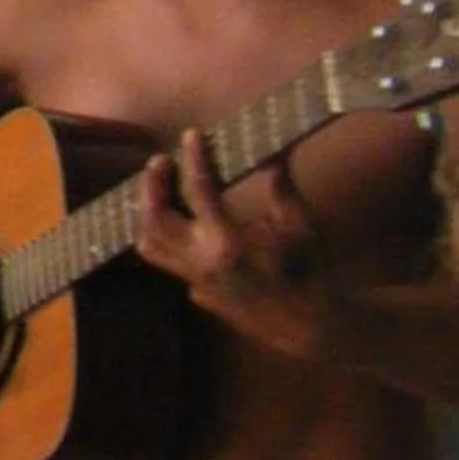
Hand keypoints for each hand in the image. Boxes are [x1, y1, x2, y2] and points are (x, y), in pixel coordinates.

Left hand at [134, 131, 330, 359]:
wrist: (310, 324)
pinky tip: (183, 225)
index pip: (197, 190)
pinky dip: (170, 240)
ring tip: (157, 191)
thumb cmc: (309, 269)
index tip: (190, 135)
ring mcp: (194, 282)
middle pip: (153, 219)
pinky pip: (171, 263)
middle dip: (150, 186)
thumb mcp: (298, 223)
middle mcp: (200, 262)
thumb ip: (280, 186)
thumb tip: (274, 150)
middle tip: (160, 162)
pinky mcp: (198, 294)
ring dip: (147, 215)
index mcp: (226, 241)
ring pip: (150, 246)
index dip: (193, 158)